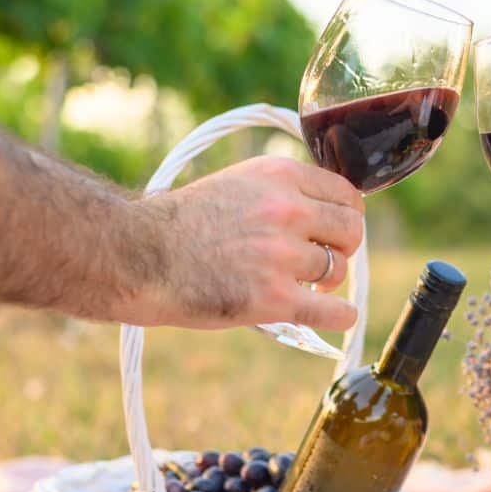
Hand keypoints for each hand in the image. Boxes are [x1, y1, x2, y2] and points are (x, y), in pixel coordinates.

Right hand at [133, 155, 364, 329]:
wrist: (139, 255)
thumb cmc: (180, 224)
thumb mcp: (236, 184)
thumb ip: (281, 192)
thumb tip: (325, 211)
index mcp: (279, 176)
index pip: (346, 194)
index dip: (346, 215)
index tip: (337, 230)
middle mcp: (287, 210)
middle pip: (351, 231)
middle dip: (342, 247)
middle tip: (322, 261)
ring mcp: (282, 256)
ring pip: (335, 270)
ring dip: (324, 282)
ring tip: (298, 285)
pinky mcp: (273, 298)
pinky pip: (331, 311)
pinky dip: (341, 315)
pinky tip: (341, 316)